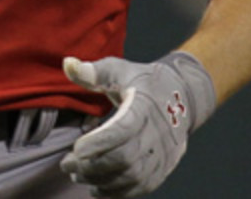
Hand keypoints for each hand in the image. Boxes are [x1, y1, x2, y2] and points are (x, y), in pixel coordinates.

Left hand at [60, 52, 215, 197]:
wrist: (183, 95)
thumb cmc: (143, 81)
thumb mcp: (120, 70)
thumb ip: (93, 71)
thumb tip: (67, 64)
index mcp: (145, 106)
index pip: (124, 129)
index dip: (99, 142)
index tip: (76, 148)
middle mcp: (157, 132)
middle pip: (125, 158)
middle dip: (93, 166)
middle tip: (67, 165)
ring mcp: (163, 153)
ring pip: (132, 177)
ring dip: (101, 181)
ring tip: (77, 175)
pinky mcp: (164, 167)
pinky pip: (142, 187)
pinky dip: (117, 192)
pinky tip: (96, 188)